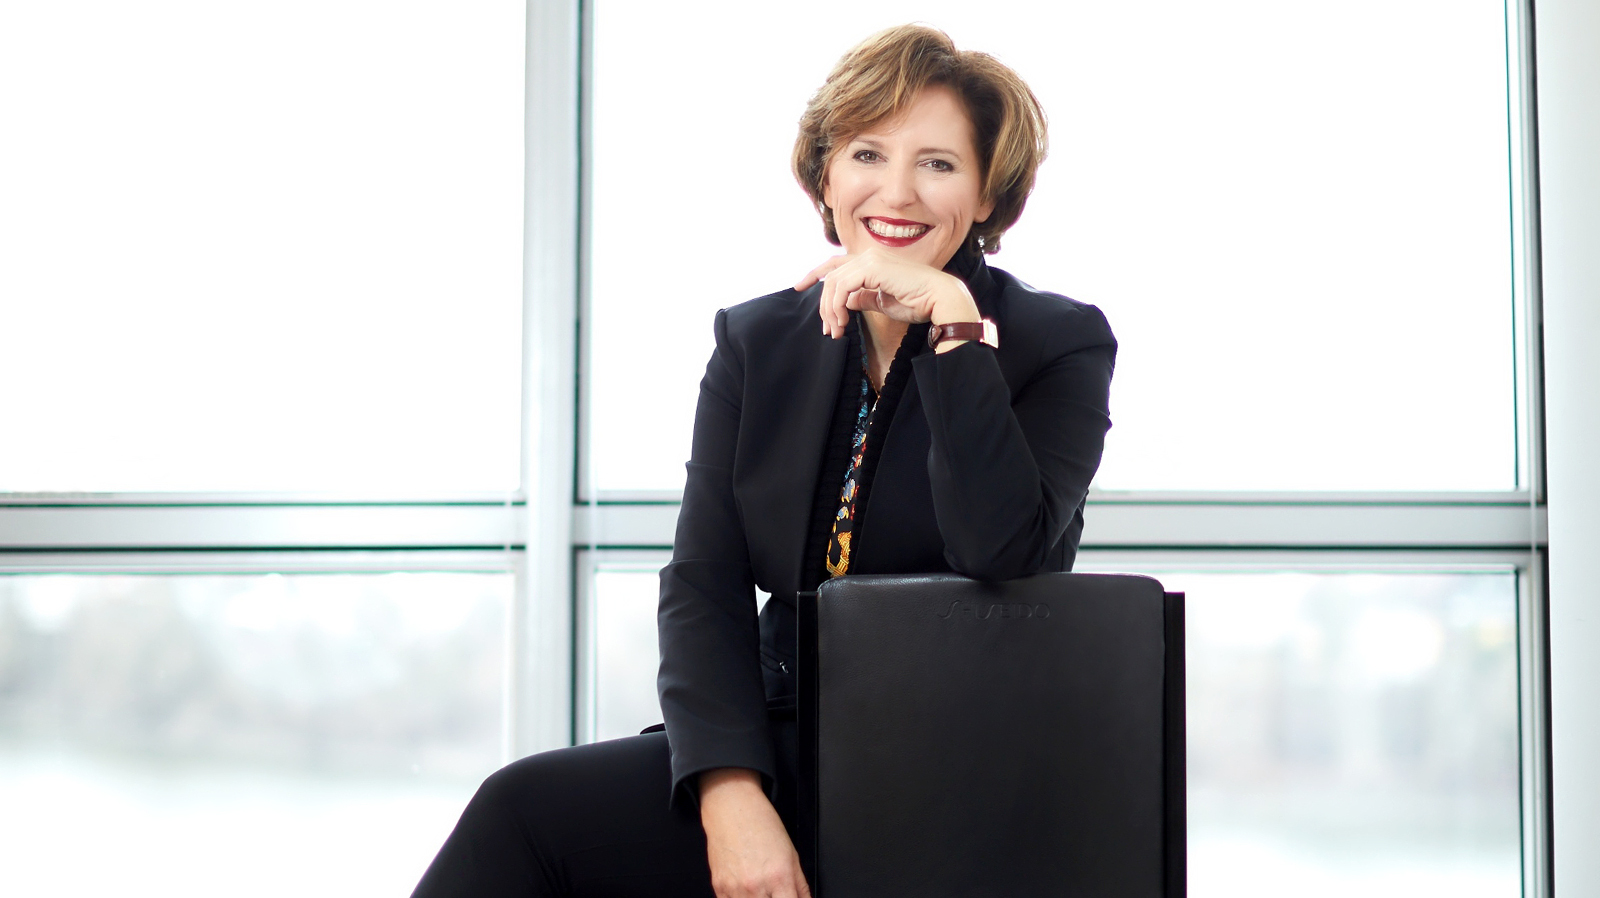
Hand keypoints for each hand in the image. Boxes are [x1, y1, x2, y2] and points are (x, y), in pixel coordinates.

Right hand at [699, 768, 811, 897]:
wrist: (732, 808)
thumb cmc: (761, 825)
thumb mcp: (792, 854)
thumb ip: (801, 886)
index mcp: (779, 877)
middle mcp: (756, 886)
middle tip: (775, 891)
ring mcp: (735, 889)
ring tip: (760, 889)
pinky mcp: (719, 888)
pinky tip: (745, 889)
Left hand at [795, 248, 979, 339]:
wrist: (940, 300)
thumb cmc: (918, 302)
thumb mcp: (881, 301)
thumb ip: (862, 298)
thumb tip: (844, 301)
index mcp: (871, 262)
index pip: (835, 264)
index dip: (815, 273)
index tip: (800, 286)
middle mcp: (869, 256)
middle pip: (831, 277)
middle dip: (824, 305)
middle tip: (828, 329)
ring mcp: (871, 260)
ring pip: (833, 283)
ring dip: (830, 310)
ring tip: (836, 330)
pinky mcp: (873, 269)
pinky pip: (842, 287)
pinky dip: (837, 306)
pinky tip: (843, 322)